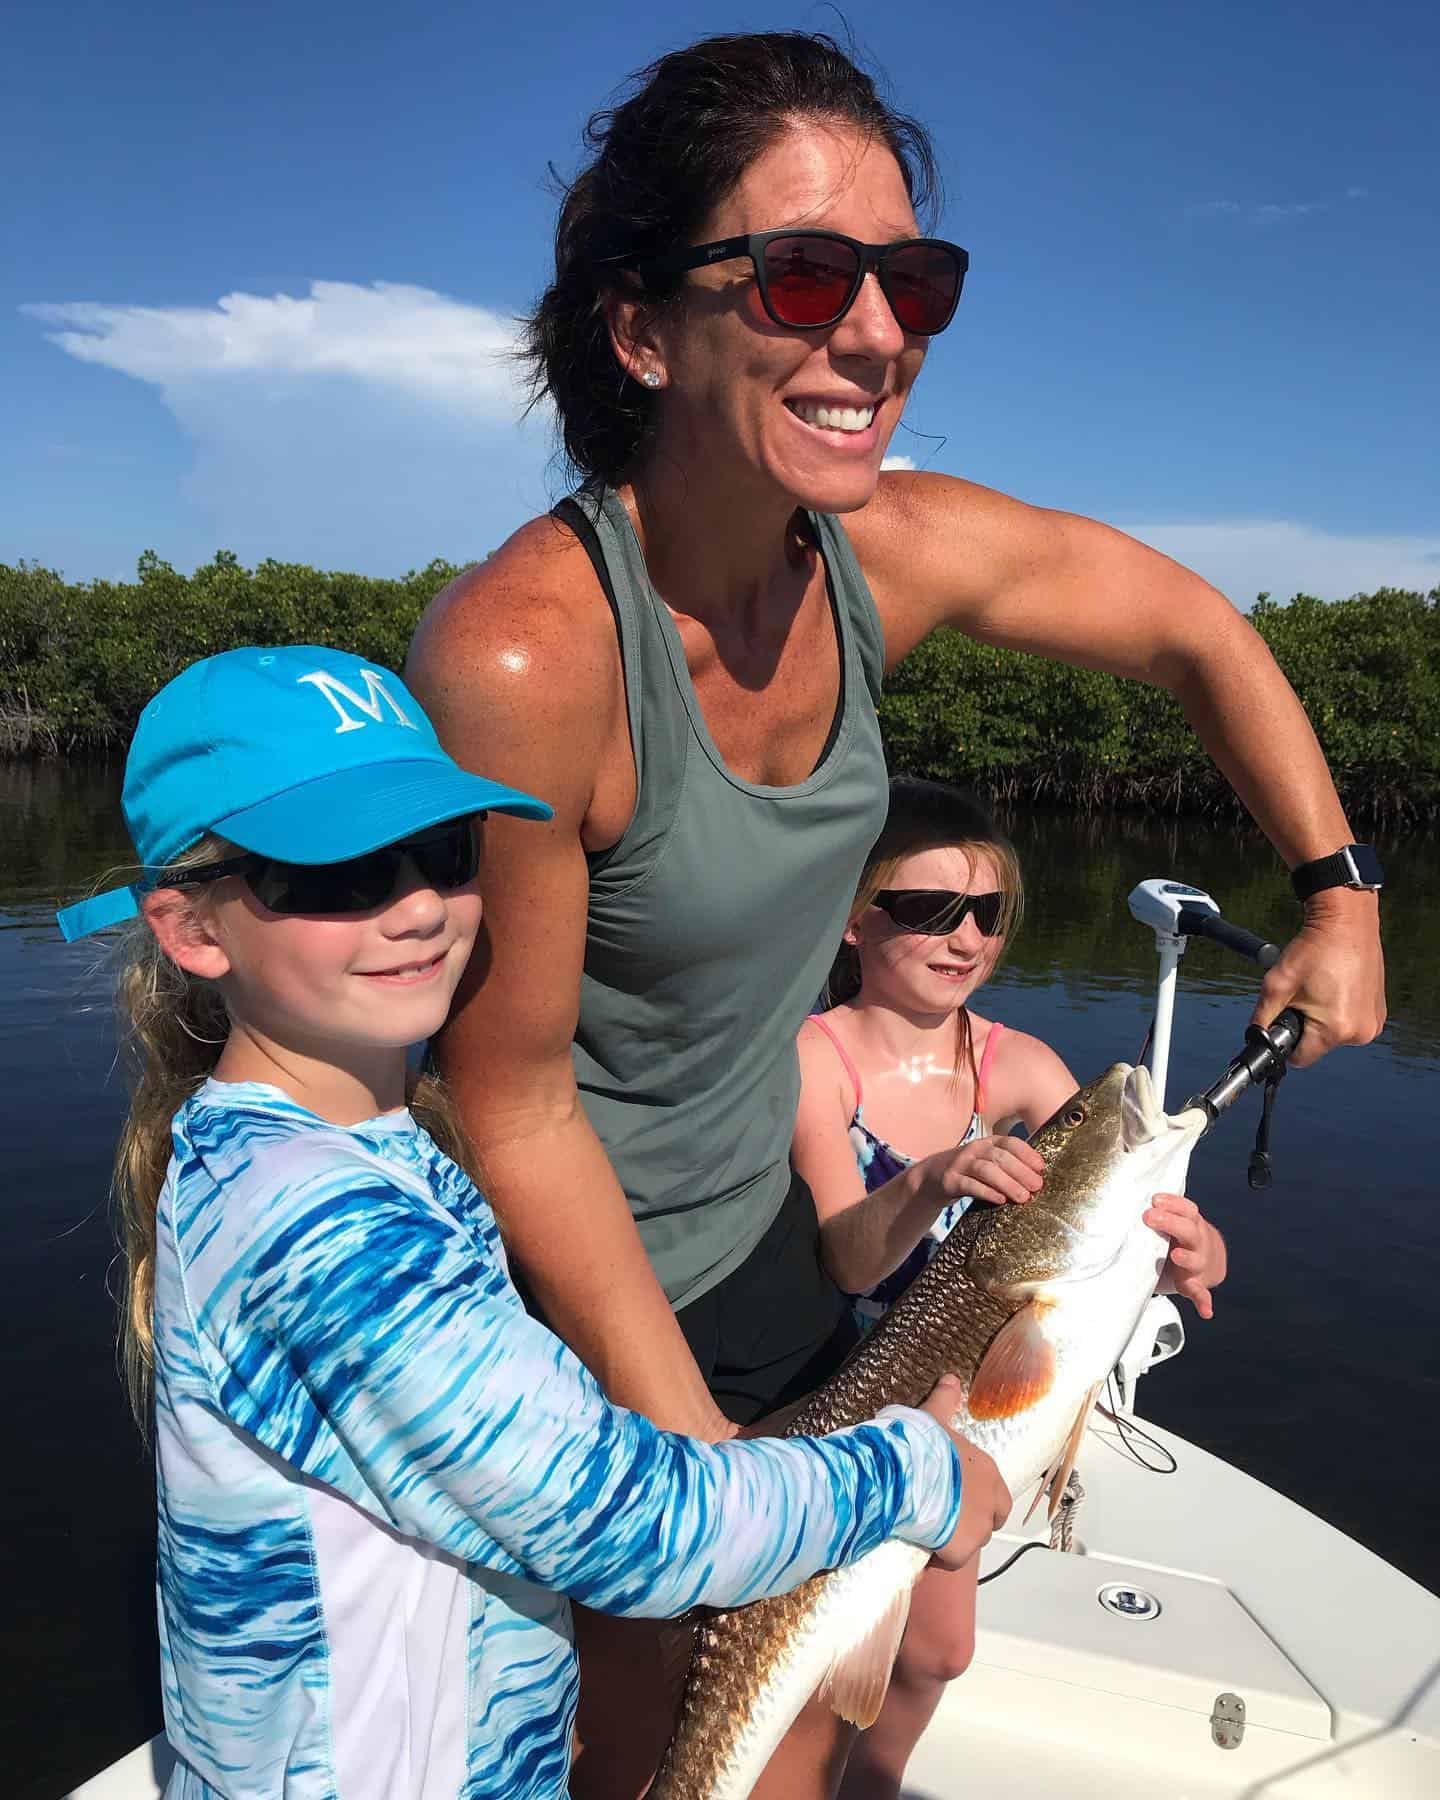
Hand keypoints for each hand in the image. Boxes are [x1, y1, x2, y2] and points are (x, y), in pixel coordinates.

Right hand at [919, 1375, 1012, 1569]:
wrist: (904, 1473)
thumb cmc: (919, 1443)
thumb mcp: (931, 1417)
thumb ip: (945, 1401)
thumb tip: (952, 1378)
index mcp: (986, 1469)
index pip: (995, 1491)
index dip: (976, 1496)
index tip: (953, 1494)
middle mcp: (990, 1499)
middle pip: (990, 1520)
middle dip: (972, 1521)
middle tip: (943, 1517)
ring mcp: (977, 1528)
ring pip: (971, 1541)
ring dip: (955, 1539)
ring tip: (927, 1531)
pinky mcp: (961, 1551)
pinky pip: (950, 1560)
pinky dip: (938, 1558)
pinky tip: (920, 1548)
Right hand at [920, 1134, 1044, 1208]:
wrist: (930, 1178)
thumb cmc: (967, 1172)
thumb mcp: (986, 1162)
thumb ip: (1007, 1166)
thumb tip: (1037, 1178)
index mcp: (987, 1143)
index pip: (1010, 1142)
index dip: (1027, 1154)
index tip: (1041, 1167)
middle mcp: (974, 1150)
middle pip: (1000, 1157)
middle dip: (1021, 1171)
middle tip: (1037, 1186)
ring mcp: (960, 1164)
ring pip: (986, 1170)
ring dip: (1007, 1183)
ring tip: (1023, 1197)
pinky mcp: (949, 1180)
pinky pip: (969, 1185)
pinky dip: (986, 1192)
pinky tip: (1000, 1200)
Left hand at [1145, 1192, 1226, 1319]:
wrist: (1210, 1260)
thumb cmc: (1180, 1237)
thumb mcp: (1174, 1223)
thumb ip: (1158, 1215)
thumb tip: (1125, 1201)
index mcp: (1192, 1224)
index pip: (1187, 1210)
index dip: (1173, 1203)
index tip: (1154, 1199)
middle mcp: (1197, 1243)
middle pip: (1189, 1231)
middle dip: (1170, 1223)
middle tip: (1149, 1217)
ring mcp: (1198, 1264)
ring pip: (1195, 1261)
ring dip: (1187, 1258)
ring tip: (1176, 1256)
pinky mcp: (1196, 1285)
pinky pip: (1201, 1294)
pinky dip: (1203, 1301)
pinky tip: (1205, 1310)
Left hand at [1254, 889, 1384, 1068]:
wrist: (1346, 922)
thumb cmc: (1314, 949)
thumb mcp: (1276, 984)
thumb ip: (1261, 1017)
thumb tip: (1254, 1036)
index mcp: (1336, 1030)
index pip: (1300, 1058)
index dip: (1284, 1042)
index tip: (1283, 1021)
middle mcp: (1361, 1032)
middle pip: (1318, 1045)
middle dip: (1304, 1025)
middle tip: (1303, 995)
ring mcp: (1374, 1021)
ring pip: (1334, 1033)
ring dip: (1322, 1017)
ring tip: (1320, 987)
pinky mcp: (1379, 1011)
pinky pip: (1350, 1021)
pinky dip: (1339, 1009)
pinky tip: (1335, 986)